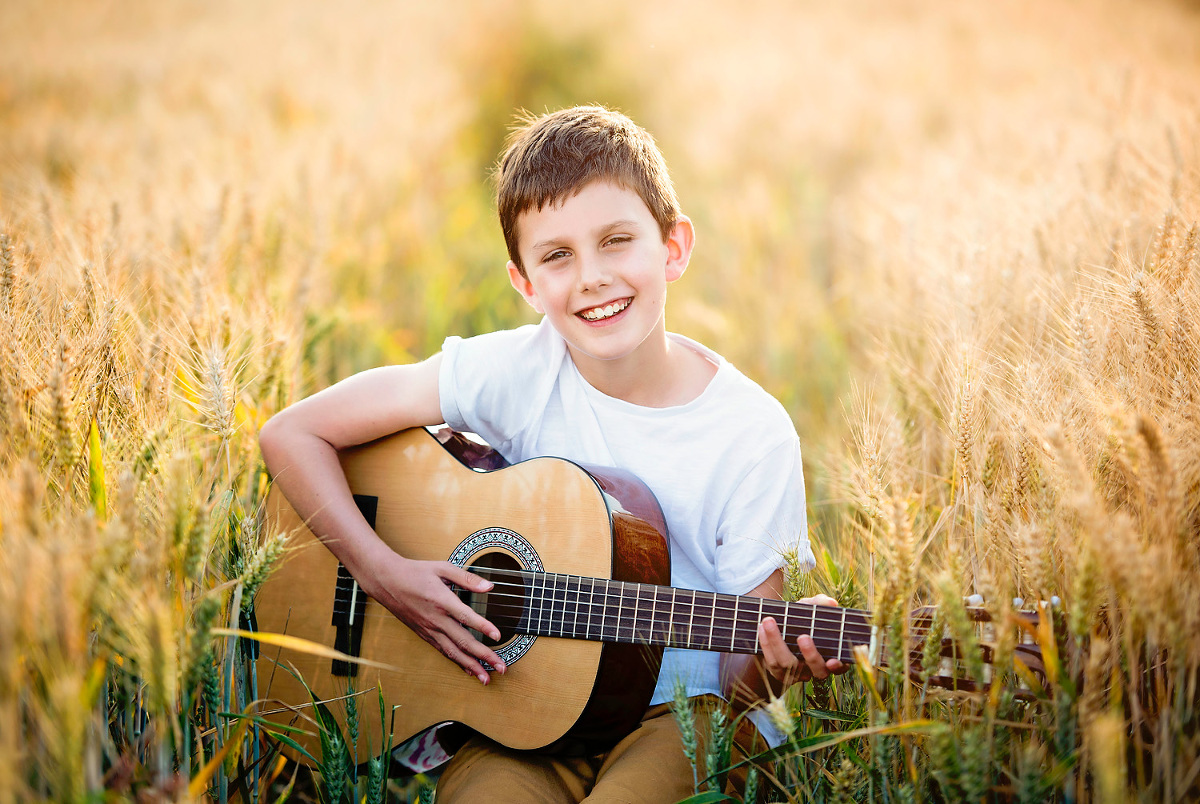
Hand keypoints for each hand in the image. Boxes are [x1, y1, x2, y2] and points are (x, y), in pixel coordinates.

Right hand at [359, 553, 505, 684]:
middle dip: (484, 656)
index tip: (497, 636)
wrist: (387, 582)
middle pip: (463, 641)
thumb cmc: (415, 572)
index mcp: (442, 600)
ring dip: (471, 666)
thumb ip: (467, 578)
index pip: (465, 616)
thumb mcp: (442, 568)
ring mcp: (429, 629)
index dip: (482, 627)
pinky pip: (443, 651)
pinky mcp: (424, 634)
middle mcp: (436, 619)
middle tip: (501, 667)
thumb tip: (489, 586)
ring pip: (453, 652)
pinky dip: (457, 662)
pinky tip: (468, 669)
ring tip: (486, 678)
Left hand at [758, 594, 847, 684]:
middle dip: (810, 654)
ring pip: (788, 664)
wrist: (778, 632)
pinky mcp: (779, 673)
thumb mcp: (809, 609)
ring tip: (768, 622)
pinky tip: (761, 627)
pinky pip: (772, 661)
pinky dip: (766, 643)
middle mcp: (815, 669)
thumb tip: (831, 602)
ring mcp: (797, 673)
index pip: (840, 667)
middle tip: (803, 637)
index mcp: (830, 655)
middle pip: (816, 669)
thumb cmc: (801, 620)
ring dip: (777, 642)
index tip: (833, 661)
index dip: (839, 666)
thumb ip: (819, 603)